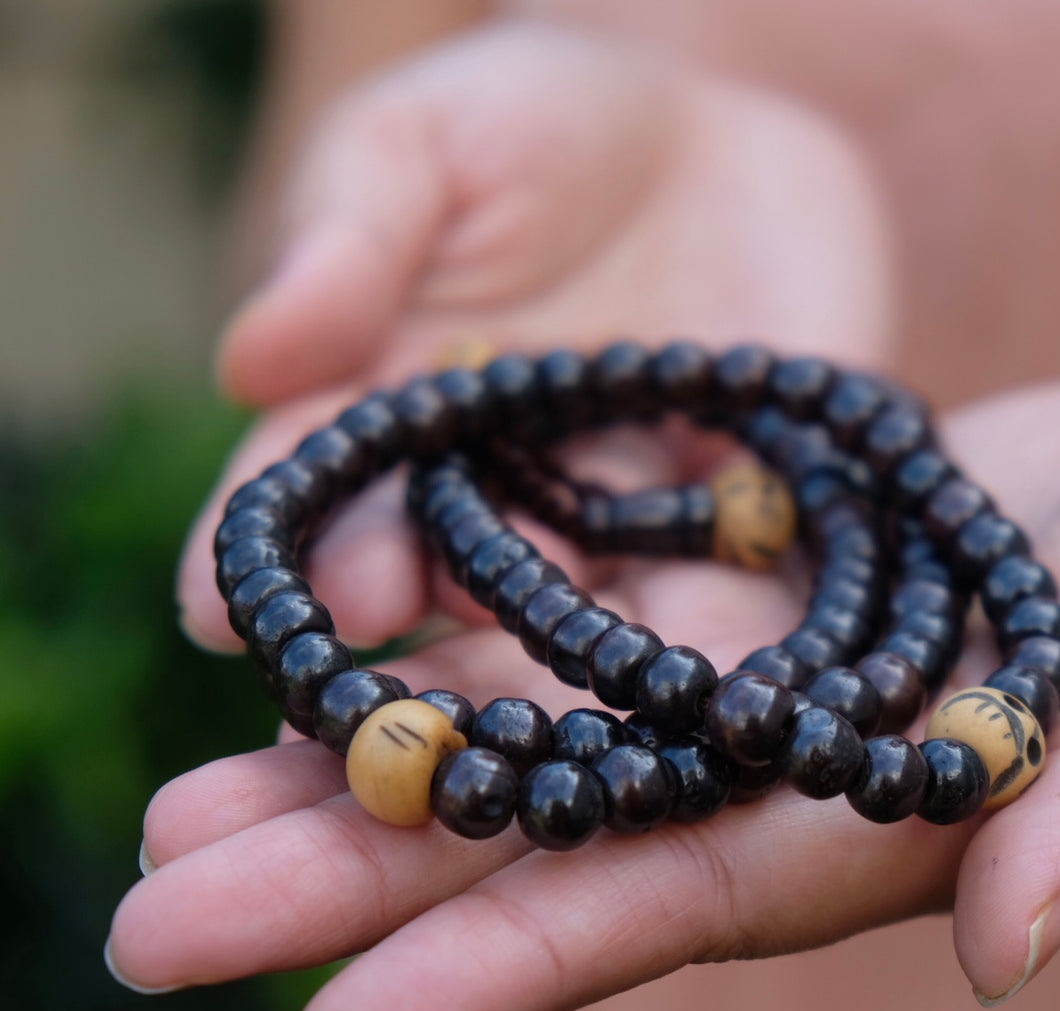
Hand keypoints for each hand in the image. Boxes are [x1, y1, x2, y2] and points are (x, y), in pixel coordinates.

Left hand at [111, 376, 1059, 1010]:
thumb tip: (1013, 931)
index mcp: (894, 821)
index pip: (677, 911)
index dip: (507, 972)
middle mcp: (797, 767)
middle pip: (561, 835)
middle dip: (367, 880)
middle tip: (158, 921)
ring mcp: (768, 666)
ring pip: (544, 722)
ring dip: (372, 758)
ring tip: (187, 808)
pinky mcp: (762, 568)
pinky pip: (589, 601)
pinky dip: (467, 621)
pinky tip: (339, 637)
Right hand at [176, 18, 892, 653]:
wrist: (713, 119)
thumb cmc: (533, 116)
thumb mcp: (424, 143)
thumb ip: (352, 241)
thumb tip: (252, 360)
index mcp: (399, 412)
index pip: (319, 497)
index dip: (269, 563)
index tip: (218, 618)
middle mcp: (508, 490)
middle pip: (451, 592)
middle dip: (418, 667)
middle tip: (391, 724)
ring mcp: (629, 511)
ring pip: (597, 623)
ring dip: (578, 689)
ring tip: (571, 753)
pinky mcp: (750, 505)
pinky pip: (746, 584)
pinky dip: (735, 644)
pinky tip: (731, 698)